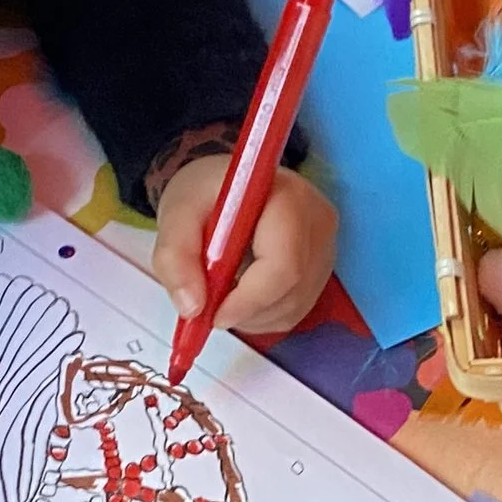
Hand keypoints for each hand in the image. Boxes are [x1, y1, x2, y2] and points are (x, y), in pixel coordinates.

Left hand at [151, 157, 337, 340]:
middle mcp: (318, 222)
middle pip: (290, 291)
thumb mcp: (177, 213)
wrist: (230, 186)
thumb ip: (176, 256)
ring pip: (292, 306)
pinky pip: (295, 310)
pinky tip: (241, 293)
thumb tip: (193, 306)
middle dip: (244, 310)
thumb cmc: (207, 193)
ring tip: (221, 290)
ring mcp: (326, 247)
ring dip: (250, 315)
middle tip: (208, 305)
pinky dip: (262, 315)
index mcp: (289, 198)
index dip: (249, 299)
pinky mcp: (322, 268)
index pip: (283, 264)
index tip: (212, 314)